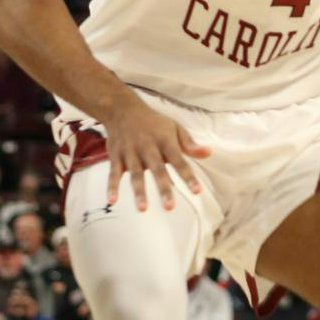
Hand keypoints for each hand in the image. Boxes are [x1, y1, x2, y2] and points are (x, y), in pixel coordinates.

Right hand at [103, 97, 209, 211]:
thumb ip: (189, 144)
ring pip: (136, 174)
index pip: (179, 161)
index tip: (197, 192)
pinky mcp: (116, 156)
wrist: (122, 109)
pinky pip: (114, 173)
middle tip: (169, 207)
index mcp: (165, 141)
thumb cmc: (153, 122)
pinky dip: (111, 186)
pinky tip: (112, 200)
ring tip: (143, 209)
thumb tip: (208, 153)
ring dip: (139, 192)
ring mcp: (131, 152)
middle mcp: (148, 147)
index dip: (188, 176)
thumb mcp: (174, 128)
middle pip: (157, 170)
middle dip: (163, 189)